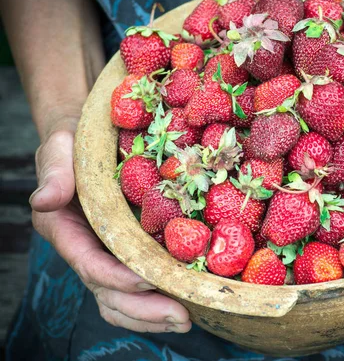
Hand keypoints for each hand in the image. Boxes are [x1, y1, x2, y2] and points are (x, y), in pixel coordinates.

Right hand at [30, 129, 191, 332]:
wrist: (87, 138)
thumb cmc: (74, 141)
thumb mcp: (60, 147)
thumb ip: (54, 172)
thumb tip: (44, 200)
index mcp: (65, 229)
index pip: (90, 264)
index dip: (118, 277)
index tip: (148, 281)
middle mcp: (85, 249)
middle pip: (109, 293)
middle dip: (143, 309)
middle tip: (181, 316)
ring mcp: (105, 254)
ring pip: (122, 299)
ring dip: (152, 314)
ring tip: (186, 318)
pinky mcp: (124, 251)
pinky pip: (136, 286)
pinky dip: (156, 299)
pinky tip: (185, 301)